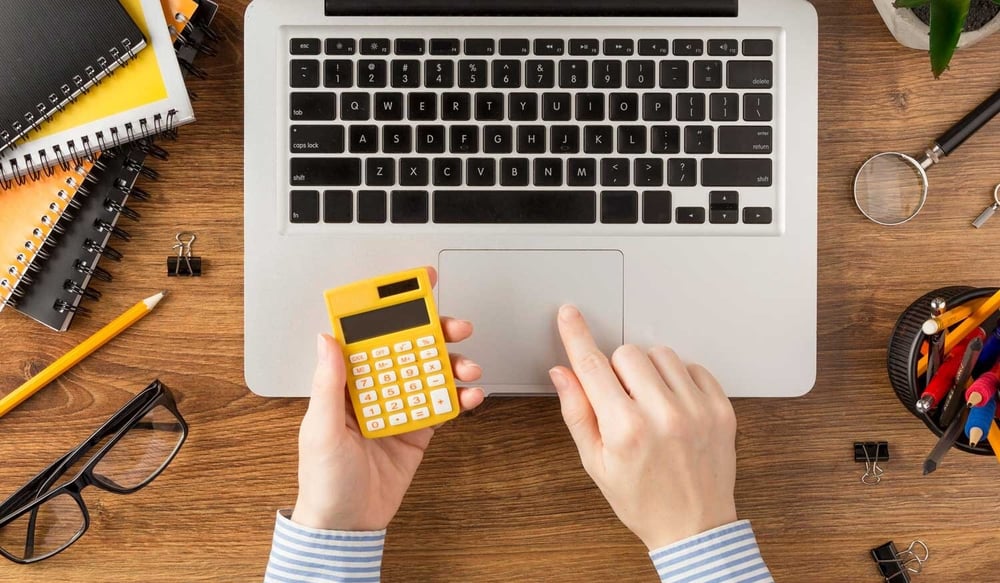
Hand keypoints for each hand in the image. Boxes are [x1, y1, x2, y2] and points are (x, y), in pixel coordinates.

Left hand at [291, 269, 485, 530]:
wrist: (347, 525)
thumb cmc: (323, 480)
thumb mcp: (320, 428)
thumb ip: (329, 383)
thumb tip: (327, 338)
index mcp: (347, 381)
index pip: (369, 333)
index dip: (390, 306)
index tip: (414, 285)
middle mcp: (375, 388)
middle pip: (410, 346)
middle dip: (435, 330)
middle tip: (456, 325)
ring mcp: (400, 407)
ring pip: (432, 371)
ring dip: (454, 363)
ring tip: (468, 367)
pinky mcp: (419, 429)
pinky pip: (444, 404)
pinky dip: (461, 397)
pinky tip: (471, 394)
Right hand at [549, 305, 737, 549]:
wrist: (693, 528)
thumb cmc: (642, 500)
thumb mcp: (596, 463)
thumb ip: (577, 413)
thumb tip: (563, 373)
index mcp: (625, 430)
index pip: (593, 367)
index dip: (577, 335)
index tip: (570, 315)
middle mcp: (663, 415)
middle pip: (627, 354)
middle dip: (616, 370)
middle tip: (621, 401)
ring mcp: (696, 410)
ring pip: (661, 354)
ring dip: (649, 371)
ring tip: (650, 403)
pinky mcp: (721, 409)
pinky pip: (694, 367)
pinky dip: (680, 379)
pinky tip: (674, 405)